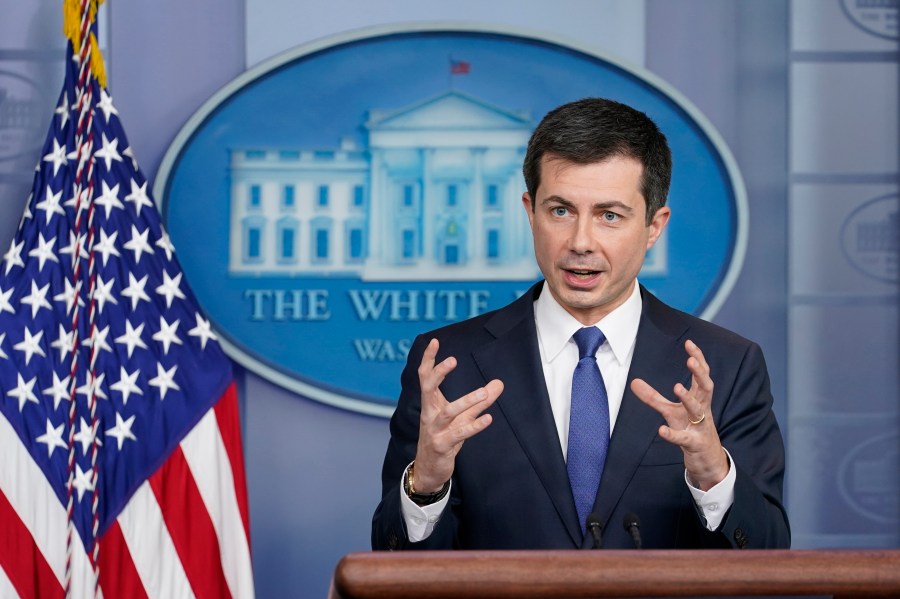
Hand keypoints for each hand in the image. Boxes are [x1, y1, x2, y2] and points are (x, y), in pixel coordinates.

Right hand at [413, 338, 503, 491]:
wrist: (429, 469)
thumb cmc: (444, 437)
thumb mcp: (462, 416)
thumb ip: (480, 400)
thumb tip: (499, 383)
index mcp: (430, 403)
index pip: (425, 376)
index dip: (428, 359)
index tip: (435, 341)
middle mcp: (429, 413)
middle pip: (428, 388)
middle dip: (439, 373)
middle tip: (453, 360)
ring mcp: (435, 430)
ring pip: (448, 412)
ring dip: (467, 401)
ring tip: (484, 392)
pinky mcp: (442, 445)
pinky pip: (459, 433)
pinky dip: (474, 426)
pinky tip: (488, 419)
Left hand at [630, 340, 727, 490]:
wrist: (708, 460)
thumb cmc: (691, 429)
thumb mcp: (671, 412)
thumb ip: (653, 397)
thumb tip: (633, 381)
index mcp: (700, 399)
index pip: (702, 375)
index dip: (698, 359)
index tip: (690, 343)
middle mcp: (703, 410)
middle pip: (707, 388)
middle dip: (700, 374)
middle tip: (691, 360)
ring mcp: (700, 427)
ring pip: (698, 411)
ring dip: (689, 398)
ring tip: (677, 386)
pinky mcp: (694, 444)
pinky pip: (684, 439)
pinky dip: (673, 435)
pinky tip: (661, 431)